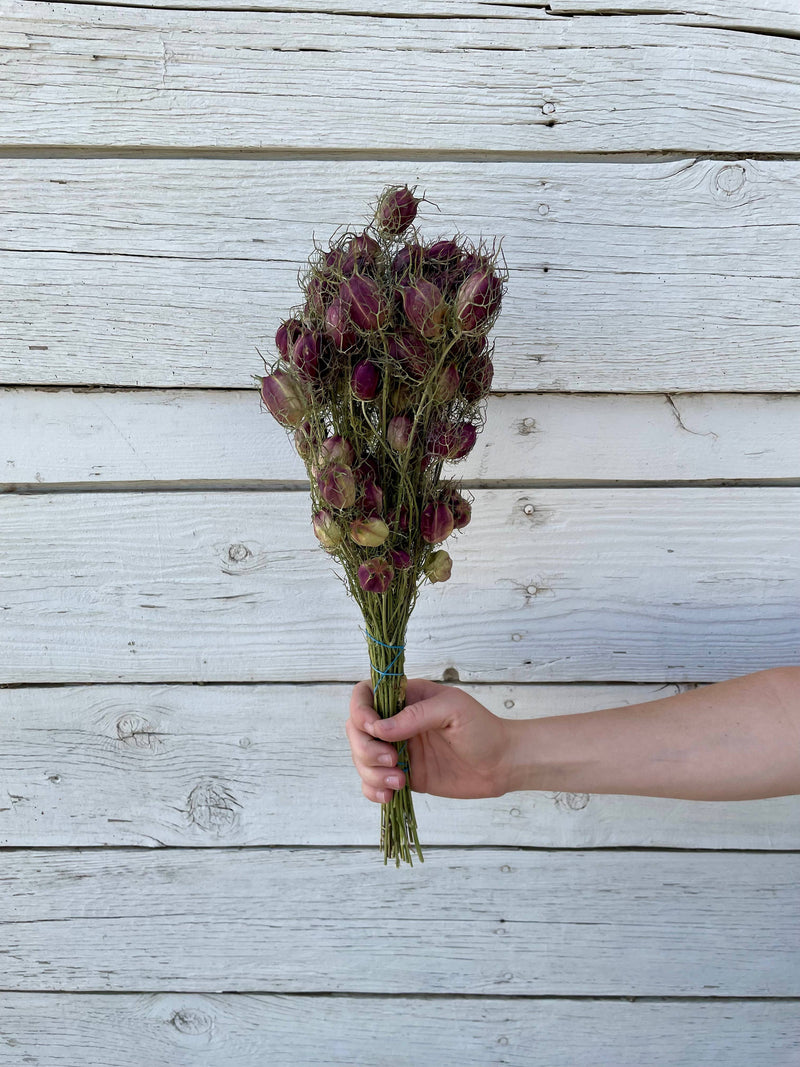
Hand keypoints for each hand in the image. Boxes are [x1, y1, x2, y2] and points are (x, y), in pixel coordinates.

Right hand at [346, 678, 513, 802]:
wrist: (502, 764)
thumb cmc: (483, 729)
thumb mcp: (453, 710)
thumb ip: (415, 715)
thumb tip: (380, 729)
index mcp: (406, 698)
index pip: (365, 695)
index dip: (360, 712)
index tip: (375, 730)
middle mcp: (396, 722)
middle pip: (356, 730)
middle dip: (365, 748)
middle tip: (391, 761)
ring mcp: (398, 750)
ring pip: (361, 759)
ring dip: (371, 773)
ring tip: (400, 781)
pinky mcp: (403, 775)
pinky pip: (373, 782)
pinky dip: (372, 790)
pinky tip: (389, 795)